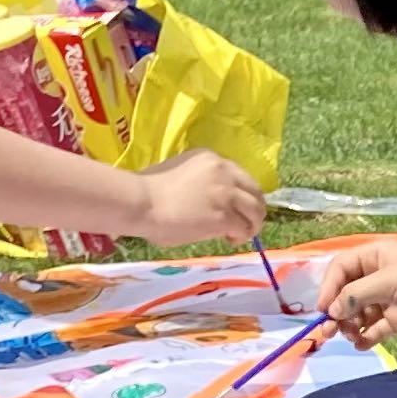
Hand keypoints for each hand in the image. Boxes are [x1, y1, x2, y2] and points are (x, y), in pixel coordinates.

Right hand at [133, 150, 267, 249]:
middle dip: (254, 209)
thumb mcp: (180, 172)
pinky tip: (229, 239)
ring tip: (238, 234)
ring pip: (256, 211)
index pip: (239, 176)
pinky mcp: (225, 215)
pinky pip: (245, 228)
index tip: (235, 207)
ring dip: (252, 225)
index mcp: (210, 158)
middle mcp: (223, 170)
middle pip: (255, 191)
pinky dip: (241, 236)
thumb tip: (211, 200)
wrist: (141, 202)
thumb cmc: (151, 192)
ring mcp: (226, 193)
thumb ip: (201, 181)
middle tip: (245, 224)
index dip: (241, 194)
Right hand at [309, 238, 396, 346]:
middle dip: (337, 312)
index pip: (340, 269)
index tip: (323, 309)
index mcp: (373, 257)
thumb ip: (356, 295)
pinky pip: (376, 329)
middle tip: (328, 332)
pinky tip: (361, 344)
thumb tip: (332, 311)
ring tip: (350, 336)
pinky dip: (367, 337)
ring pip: (359, 314)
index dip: (328, 288)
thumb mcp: (386, 282)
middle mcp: (377, 277)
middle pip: (347, 294)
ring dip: (350, 326)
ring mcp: (388, 299)